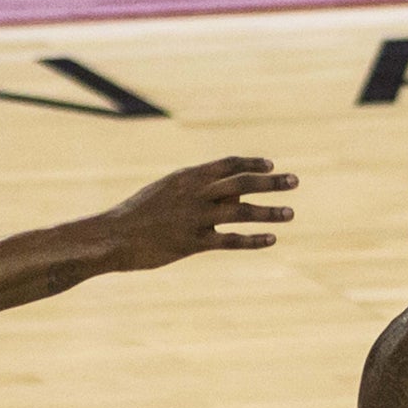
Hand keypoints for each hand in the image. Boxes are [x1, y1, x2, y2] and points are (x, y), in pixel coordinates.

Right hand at [104, 156, 296, 270]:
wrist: (113, 236)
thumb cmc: (137, 213)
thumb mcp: (164, 191)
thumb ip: (194, 189)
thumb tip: (227, 194)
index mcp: (187, 177)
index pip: (227, 164)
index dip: (251, 163)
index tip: (271, 164)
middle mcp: (195, 193)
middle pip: (242, 183)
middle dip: (271, 181)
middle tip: (294, 181)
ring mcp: (195, 218)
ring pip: (241, 211)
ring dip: (269, 212)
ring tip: (291, 213)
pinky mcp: (192, 243)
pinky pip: (230, 240)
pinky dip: (253, 239)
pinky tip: (271, 239)